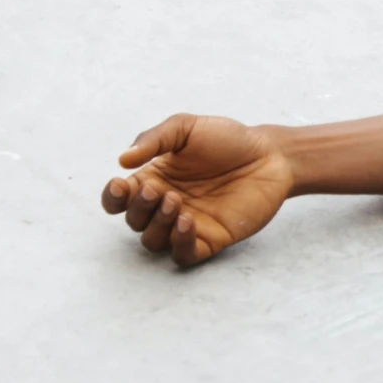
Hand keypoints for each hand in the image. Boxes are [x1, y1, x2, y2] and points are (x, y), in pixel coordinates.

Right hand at [102, 114, 294, 267]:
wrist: (269, 153)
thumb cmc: (227, 139)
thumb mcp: (187, 128)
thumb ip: (154, 139)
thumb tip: (122, 160)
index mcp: (154, 179)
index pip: (119, 199)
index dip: (112, 198)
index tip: (119, 185)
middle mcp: (166, 205)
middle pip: (134, 221)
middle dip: (139, 208)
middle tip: (160, 191)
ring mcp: (186, 224)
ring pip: (153, 241)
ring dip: (157, 225)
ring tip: (177, 202)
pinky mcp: (209, 239)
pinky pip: (183, 255)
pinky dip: (178, 244)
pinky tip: (188, 222)